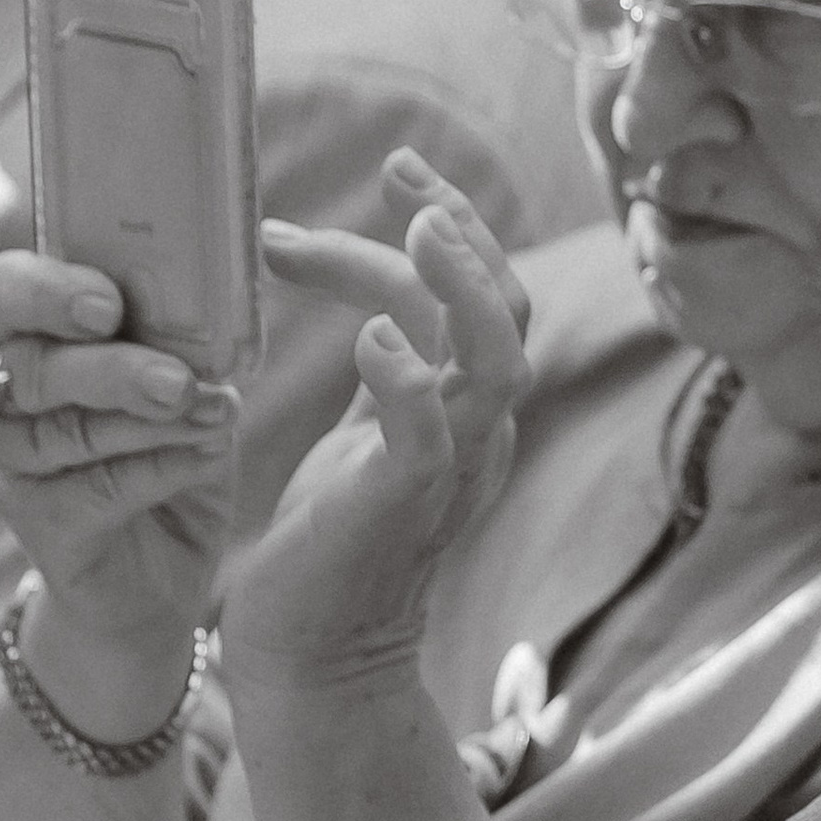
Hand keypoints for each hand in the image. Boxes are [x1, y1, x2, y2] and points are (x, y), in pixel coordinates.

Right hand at [0, 251, 239, 689]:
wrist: (161, 571)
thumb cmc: (168, 455)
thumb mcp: (186, 385)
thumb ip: (185, 344)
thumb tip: (220, 310)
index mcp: (28, 335)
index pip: (6, 291)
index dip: (48, 291)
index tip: (109, 306)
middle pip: (30, 366)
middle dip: (111, 370)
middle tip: (177, 381)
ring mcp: (7, 462)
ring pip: (64, 432)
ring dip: (149, 424)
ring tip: (217, 415)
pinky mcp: (34, 523)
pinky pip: (93, 490)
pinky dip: (158, 469)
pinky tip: (204, 457)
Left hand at [219, 150, 531, 701]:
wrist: (313, 650)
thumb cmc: (330, 540)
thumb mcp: (364, 424)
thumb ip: (387, 355)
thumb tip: (350, 267)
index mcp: (471, 407)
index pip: (487, 292)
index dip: (453, 220)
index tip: (397, 169)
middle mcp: (478, 432)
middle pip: (507, 308)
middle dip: (459, 227)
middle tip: (398, 170)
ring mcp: (452, 469)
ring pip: (496, 360)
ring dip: (460, 285)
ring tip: (415, 227)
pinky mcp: (405, 504)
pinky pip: (430, 433)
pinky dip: (406, 379)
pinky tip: (368, 342)